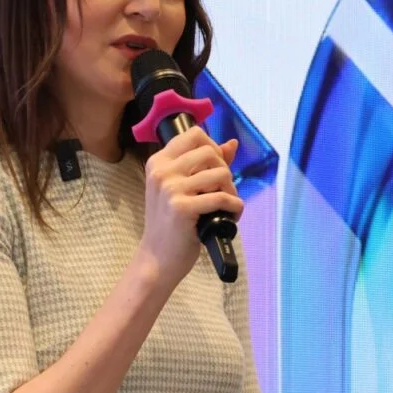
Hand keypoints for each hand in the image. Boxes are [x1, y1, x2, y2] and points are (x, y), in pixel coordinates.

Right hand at [136, 127, 243, 286]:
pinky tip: (231, 216)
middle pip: (210, 152)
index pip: (194, 134)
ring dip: (232, 191)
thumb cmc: (170, 223)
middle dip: (224, 170)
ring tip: (227, 206)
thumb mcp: (179, 188)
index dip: (212, 147)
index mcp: (158, 162)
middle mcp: (162, 171)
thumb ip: (203, 164)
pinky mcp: (182, 208)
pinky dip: (235, 207)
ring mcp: (170, 189)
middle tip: (222, 190)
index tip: (215, 167)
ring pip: (220, 173)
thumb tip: (231, 143)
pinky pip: (222, 198)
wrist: (157, 258)